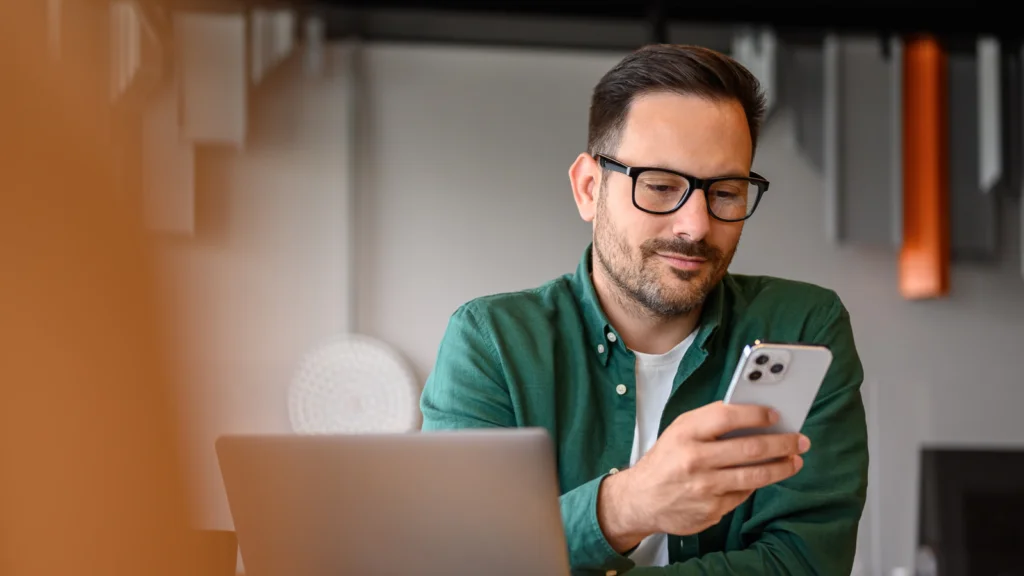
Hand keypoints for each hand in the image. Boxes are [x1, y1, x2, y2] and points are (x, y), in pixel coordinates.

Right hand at [597, 401, 808, 551]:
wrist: (640, 499)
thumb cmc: (665, 460)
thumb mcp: (679, 431)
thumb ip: (710, 422)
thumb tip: (753, 417)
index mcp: (685, 433)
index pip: (727, 417)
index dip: (756, 414)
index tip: (776, 414)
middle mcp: (694, 459)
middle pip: (750, 448)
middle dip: (782, 443)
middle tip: (800, 440)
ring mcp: (704, 488)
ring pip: (754, 476)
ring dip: (781, 467)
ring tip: (795, 460)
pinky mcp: (710, 510)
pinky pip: (743, 495)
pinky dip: (755, 485)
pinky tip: (763, 478)